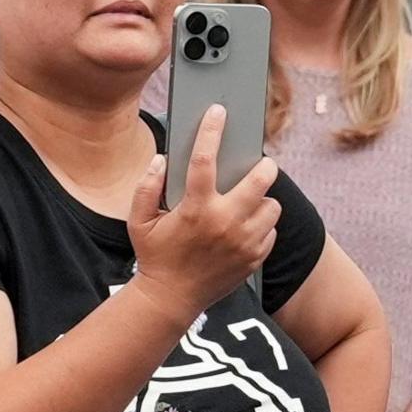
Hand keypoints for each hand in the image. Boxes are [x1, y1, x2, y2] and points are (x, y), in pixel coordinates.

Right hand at [127, 104, 285, 314]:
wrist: (171, 300)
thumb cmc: (154, 256)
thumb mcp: (139, 221)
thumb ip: (146, 188)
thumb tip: (161, 160)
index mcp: (195, 209)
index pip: (204, 159)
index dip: (211, 130)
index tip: (218, 112)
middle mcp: (225, 223)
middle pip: (261, 180)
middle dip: (264, 166)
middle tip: (261, 164)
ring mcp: (244, 242)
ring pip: (273, 206)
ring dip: (264, 199)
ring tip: (250, 201)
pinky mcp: (254, 258)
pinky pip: (271, 231)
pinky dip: (263, 225)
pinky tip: (247, 225)